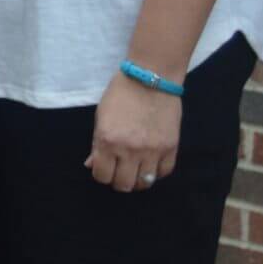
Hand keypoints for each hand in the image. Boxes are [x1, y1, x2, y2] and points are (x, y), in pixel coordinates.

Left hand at [86, 73, 180, 192]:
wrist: (150, 79)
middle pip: (124, 184)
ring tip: (135, 170)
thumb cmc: (120, 95)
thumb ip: (96, 144)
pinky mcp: (171, 147)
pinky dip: (156, 172)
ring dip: (138, 179)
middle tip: (119, 171)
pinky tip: (151, 163)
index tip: (104, 168)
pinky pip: (164, 172)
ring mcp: (152, 150)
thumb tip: (91, 165)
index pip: (102, 176)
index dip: (101, 174)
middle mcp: (129, 149)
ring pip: (144, 183)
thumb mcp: (101, 117)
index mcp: (107, 140)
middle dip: (118, 181)